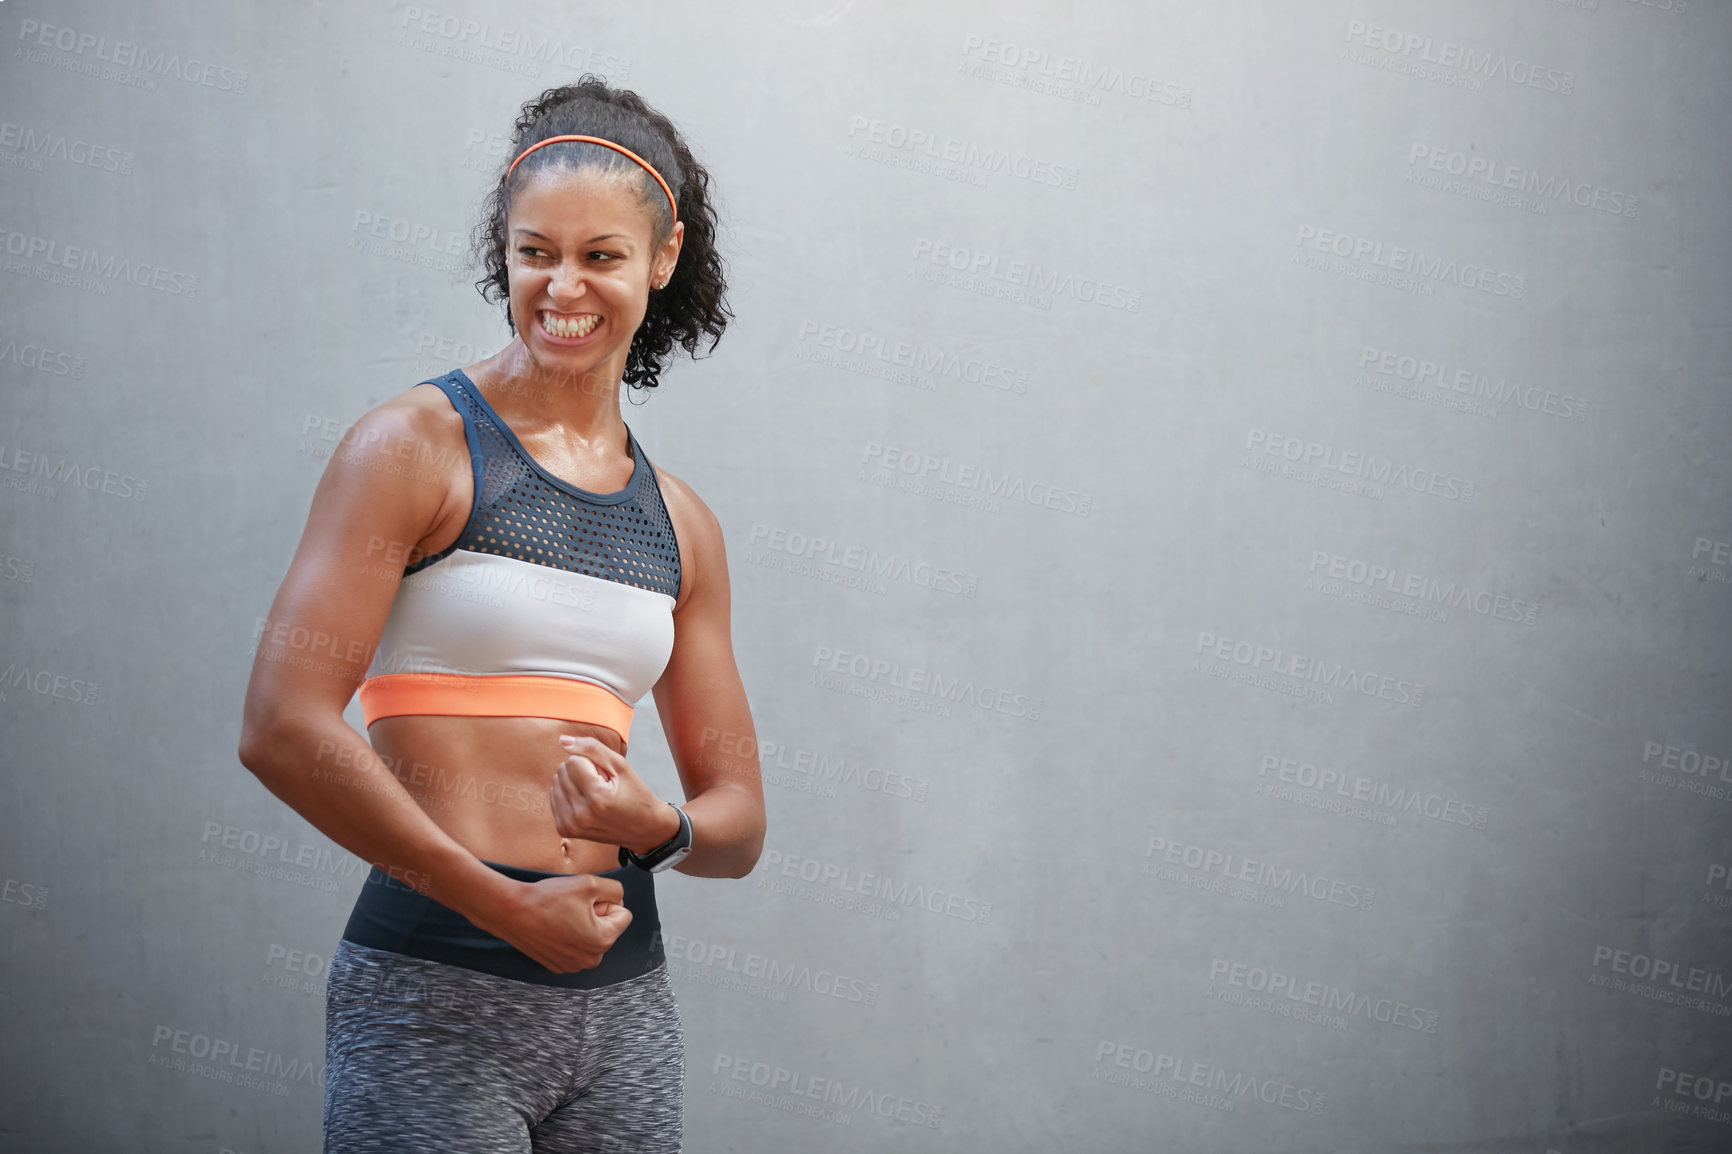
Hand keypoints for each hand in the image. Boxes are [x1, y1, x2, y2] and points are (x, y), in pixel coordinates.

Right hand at [481, 872, 631, 972]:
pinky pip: (574, 947)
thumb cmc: (548, 898)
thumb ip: (615, 889)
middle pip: (607, 928)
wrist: (511, 911)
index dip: (606, 902)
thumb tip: (619, 899)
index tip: (585, 900)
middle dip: (595, 915)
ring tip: (561, 916)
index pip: (623, 914)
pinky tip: (552, 926)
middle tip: (572, 907)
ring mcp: (572, 965)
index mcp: (603, 941)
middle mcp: (590, 959)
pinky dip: (567, 936)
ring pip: (591, 937)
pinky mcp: (557, 965)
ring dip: (582, 925)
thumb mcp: (590, 883)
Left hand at [549, 735, 680, 853]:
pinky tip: (585, 802)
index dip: (591, 763)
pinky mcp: (564, 829)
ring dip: (573, 782)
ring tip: (594, 794)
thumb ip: (592, 748)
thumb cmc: (635, 794)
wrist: (643, 828)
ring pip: (556, 782)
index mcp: (597, 798)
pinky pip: (554, 797)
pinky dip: (568, 794)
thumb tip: (562, 740)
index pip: (573, 760)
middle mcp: (580, 815)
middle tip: (602, 785)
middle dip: (581, 771)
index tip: (606, 777)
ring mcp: (570, 825)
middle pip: (562, 771)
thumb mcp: (621, 766)